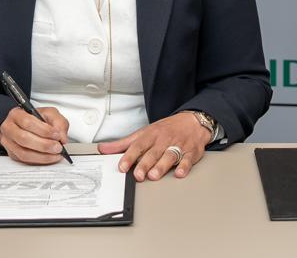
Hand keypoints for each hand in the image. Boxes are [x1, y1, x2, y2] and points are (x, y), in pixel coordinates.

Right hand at [0, 106, 69, 164]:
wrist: (25, 125)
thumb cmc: (36, 118)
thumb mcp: (50, 114)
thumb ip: (58, 123)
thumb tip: (62, 138)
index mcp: (16, 114)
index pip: (28, 122)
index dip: (43, 130)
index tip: (57, 135)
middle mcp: (9, 128)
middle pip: (24, 139)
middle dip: (44, 145)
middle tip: (58, 147)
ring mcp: (8, 143)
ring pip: (23, 153)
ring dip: (42, 156)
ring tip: (55, 154)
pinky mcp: (12, 154)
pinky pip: (25, 161)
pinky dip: (39, 161)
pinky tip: (49, 158)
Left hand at [97, 112, 211, 180]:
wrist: (192, 121)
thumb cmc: (166, 129)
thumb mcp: (143, 133)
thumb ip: (123, 144)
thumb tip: (103, 149)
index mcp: (151, 135)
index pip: (138, 146)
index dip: (129, 156)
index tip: (122, 166)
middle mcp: (164, 140)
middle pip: (153, 153)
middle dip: (145, 164)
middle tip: (138, 175)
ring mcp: (178, 145)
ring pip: (169, 156)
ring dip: (162, 166)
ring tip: (154, 175)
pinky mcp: (191, 152)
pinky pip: (188, 159)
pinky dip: (184, 166)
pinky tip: (179, 173)